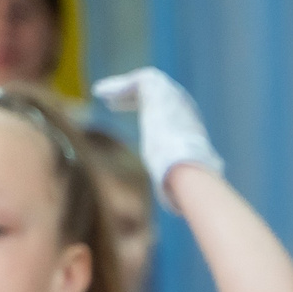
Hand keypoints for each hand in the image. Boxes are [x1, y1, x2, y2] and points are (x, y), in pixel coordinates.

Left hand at [93, 67, 223, 204]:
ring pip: (144, 86)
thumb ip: (175, 185)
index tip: (134, 114)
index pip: (169, 113)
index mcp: (191, 127)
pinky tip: (102, 93)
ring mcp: (173, 96)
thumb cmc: (182, 179)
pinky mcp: (158, 90)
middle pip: (157, 95)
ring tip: (103, 94)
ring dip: (123, 88)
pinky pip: (135, 82)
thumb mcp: (178, 179)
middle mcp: (185, 108)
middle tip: (114, 101)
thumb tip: (176, 209)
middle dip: (134, 96)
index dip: (150, 111)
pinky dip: (118, 86)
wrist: (185, 166)